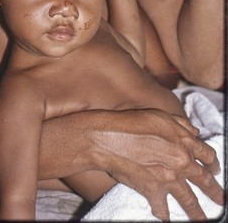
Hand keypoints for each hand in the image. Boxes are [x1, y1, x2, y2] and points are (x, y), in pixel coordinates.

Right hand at [94, 108, 222, 219]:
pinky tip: (166, 218)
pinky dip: (164, 215)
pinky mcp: (153, 191)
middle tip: (221, 200)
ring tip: (203, 221)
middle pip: (205, 180)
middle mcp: (181, 163)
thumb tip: (195, 132)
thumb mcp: (161, 116)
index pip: (207, 154)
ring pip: (189, 200)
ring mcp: (169, 179)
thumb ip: (181, 124)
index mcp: (185, 142)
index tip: (215, 169)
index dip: (213, 162)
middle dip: (214, 191)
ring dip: (197, 213)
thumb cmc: (133, 123)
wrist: (111, 139)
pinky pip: (162, 208)